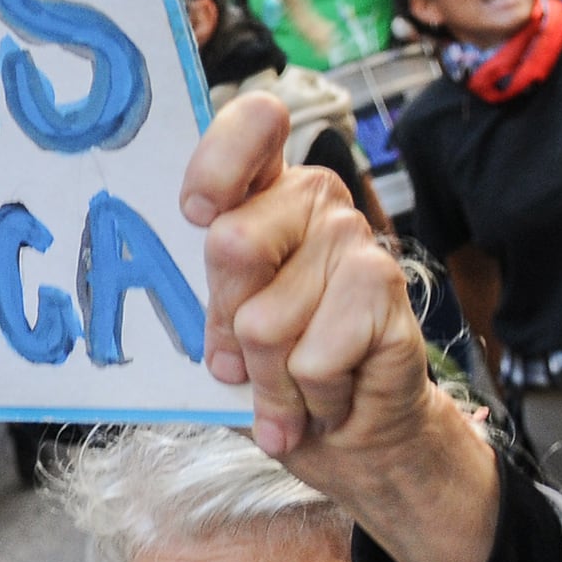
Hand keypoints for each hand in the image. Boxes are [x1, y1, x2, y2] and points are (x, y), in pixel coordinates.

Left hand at [183, 91, 498, 561]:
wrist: (345, 439)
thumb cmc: (272, 375)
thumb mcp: (216, 332)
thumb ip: (198, 292)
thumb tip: (174, 263)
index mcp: (264, 193)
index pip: (255, 122)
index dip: (220, 160)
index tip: (197, 211)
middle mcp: (314, 204)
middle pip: (233, 243)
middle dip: (227, 324)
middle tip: (243, 358)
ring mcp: (356, 242)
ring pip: (266, 320)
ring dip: (269, 377)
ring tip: (292, 382)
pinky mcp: (387, 291)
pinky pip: (314, 356)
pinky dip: (310, 394)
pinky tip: (329, 392)